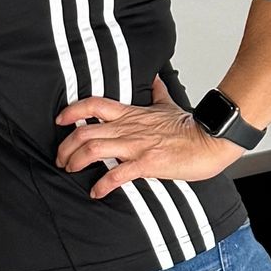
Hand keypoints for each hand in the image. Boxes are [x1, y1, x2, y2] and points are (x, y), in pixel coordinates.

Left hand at [56, 75, 235, 194]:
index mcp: (131, 114)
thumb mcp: (168, 104)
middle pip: (85, 131)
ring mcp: (136, 145)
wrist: (210, 139)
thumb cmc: (190, 126)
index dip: (72, 111)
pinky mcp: (147, 163)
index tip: (60, 120)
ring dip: (77, 161)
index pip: (93, 105)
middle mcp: (128, 128)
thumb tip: (155, 78)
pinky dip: (102, 184)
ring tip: (71, 170)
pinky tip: (96, 192)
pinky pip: (118, 174)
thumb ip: (157, 91)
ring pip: (94, 149)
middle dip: (66, 146)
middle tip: (62, 158)